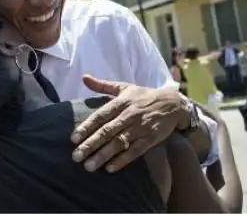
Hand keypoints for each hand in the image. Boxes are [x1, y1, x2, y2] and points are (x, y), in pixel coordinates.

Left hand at [70, 75, 185, 172]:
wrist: (173, 104)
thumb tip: (84, 78)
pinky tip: (110, 168)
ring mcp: (140, 127)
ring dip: (103, 155)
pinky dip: (123, 160)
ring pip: (119, 142)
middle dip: (90, 144)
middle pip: (107, 131)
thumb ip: (103, 85)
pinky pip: (135, 151)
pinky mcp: (150, 138)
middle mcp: (130, 114)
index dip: (86, 127)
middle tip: (76, 157)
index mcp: (121, 102)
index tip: (73, 139)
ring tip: (89, 166)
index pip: (101, 115)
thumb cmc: (144, 96)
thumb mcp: (125, 88)